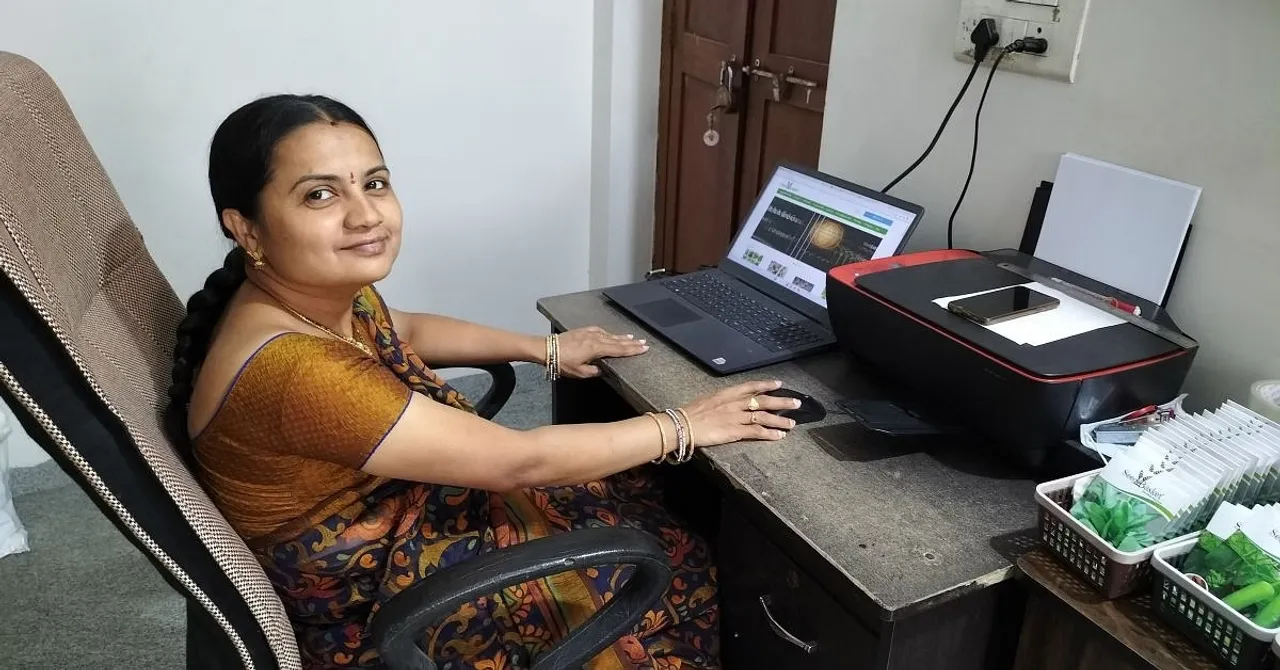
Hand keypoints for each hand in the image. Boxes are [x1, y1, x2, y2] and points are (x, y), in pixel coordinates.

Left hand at [555, 326, 648, 377]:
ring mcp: (589, 333)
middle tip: (643, 342)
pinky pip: (600, 331)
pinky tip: (611, 334)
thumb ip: (594, 371)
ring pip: (609, 335)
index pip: (618, 350)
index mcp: (596, 349)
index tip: (643, 348)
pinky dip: (608, 333)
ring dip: (621, 337)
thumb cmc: (562, 362)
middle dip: (631, 343)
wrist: (547, 349)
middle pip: (617, 341)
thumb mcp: (579, 372)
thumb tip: (603, 370)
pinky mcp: (583, 331)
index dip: (632, 350)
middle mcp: (595, 339)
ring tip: (632, 338)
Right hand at [680, 380, 798, 446]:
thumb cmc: (691, 413)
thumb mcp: (709, 400)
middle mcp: (735, 403)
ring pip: (763, 416)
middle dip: (781, 402)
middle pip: (763, 400)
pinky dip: (769, 433)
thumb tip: (733, 401)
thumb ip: (723, 400)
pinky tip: (779, 436)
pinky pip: (756, 431)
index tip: (779, 384)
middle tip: (796, 403)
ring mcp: (736, 417)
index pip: (751, 386)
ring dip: (780, 420)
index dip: (766, 385)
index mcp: (727, 393)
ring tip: (792, 424)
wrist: (682, 425)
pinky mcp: (735, 431)